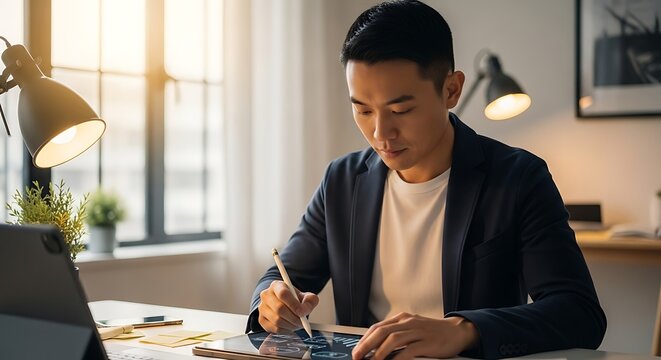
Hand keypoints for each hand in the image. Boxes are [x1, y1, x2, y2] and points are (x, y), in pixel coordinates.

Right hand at [258, 280, 318, 332]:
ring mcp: (262, 308)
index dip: (293, 304)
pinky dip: (285, 330)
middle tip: (303, 322)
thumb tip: (305, 310)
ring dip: (291, 325)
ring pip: (277, 320)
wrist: (285, 304)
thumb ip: (310, 301)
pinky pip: (274, 329)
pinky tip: (290, 326)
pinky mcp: (261, 320)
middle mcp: (266, 295)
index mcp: (277, 285)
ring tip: (297, 324)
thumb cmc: (295, 300)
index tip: (303, 313)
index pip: (283, 294)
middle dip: (294, 318)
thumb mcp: (306, 296)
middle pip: (279, 309)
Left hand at [351, 313, 478, 359]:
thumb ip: (396, 334)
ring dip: (379, 352)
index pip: (377, 327)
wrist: (456, 331)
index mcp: (402, 318)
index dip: (364, 339)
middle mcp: (408, 322)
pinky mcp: (426, 343)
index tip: (356, 350)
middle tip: (358, 356)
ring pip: (392, 339)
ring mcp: (417, 331)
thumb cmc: (432, 332)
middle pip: (381, 331)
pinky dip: (397, 358)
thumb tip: (376, 348)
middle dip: (366, 345)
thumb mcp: (412, 328)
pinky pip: (408, 350)